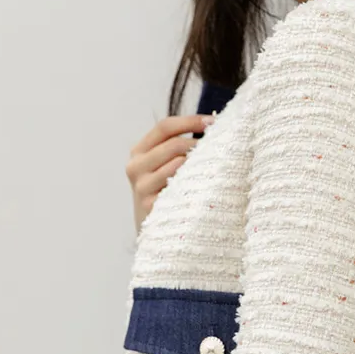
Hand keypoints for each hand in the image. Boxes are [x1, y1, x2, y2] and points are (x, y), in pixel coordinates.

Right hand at [126, 113, 214, 233]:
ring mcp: (142, 187)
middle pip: (173, 144)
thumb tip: (212, 125)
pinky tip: (205, 183)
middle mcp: (135, 167)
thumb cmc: (166, 194)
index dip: (190, 120)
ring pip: (177, 163)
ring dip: (199, 162)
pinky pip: (178, 185)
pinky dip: (194, 181)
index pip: (164, 127)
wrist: (153, 233)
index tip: (214, 121)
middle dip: (199, 143)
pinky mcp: (151, 205)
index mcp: (138, 152)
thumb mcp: (161, 168)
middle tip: (219, 147)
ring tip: (214, 165)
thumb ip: (175, 148)